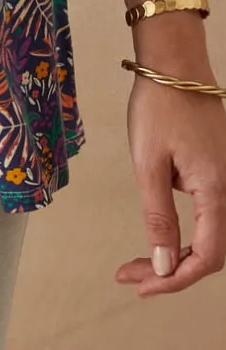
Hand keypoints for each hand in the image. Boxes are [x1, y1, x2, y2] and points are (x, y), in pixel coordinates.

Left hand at [116, 63, 225, 296]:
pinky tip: (157, 230)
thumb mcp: (148, 162)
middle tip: (132, 277)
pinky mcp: (218, 171)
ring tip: (138, 262)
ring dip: (176, 253)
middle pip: (209, 251)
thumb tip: (165, 266)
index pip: (206, 257)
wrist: (175, 62)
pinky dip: (183, 230)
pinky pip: (207, 214)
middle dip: (170, 271)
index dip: (176, 281)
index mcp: (216, 192)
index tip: (142, 287)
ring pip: (209, 234)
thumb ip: (158, 217)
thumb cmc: (159, 105)